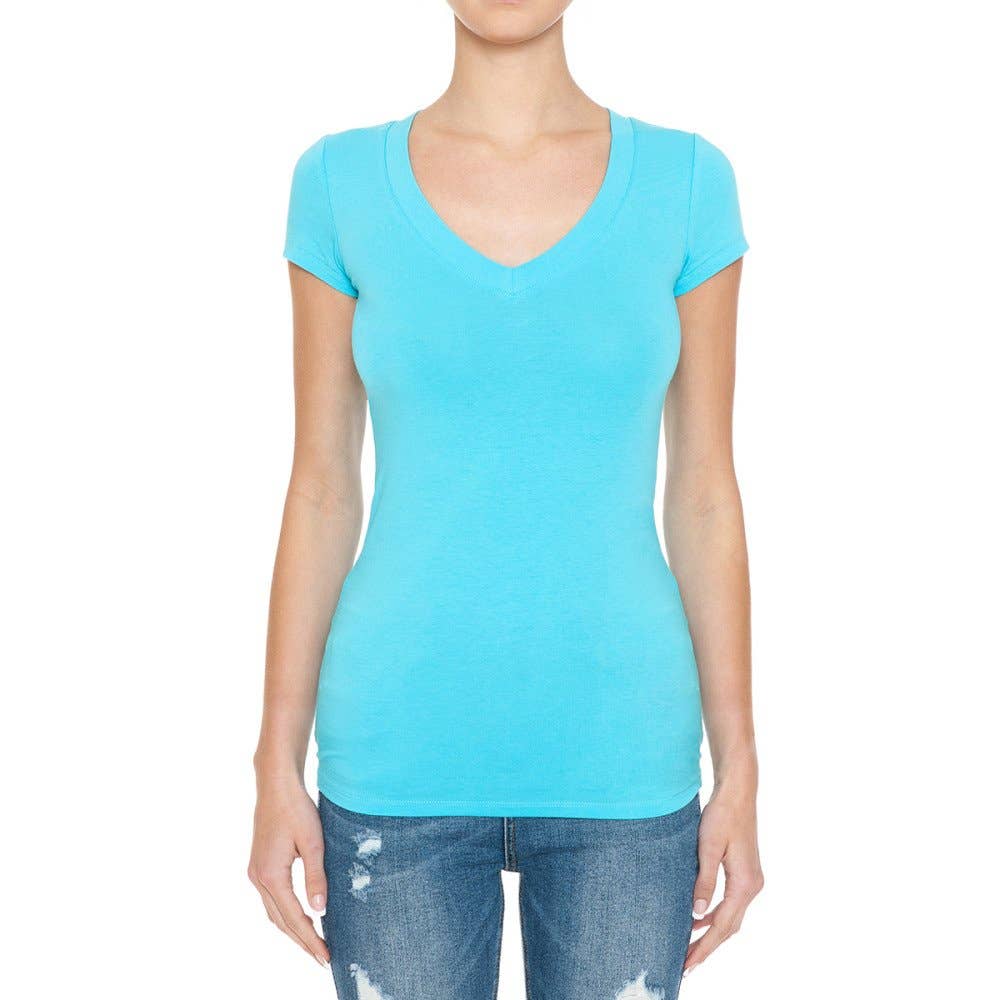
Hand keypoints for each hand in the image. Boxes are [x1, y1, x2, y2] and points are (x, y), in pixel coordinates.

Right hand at [248, 777, 329, 966]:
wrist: (276, 785)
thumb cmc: (296, 809)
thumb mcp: (313, 842)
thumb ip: (316, 876)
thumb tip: (320, 910)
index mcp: (271, 875)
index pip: (293, 918)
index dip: (310, 940)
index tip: (325, 956)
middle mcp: (258, 878)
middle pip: (281, 921)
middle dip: (301, 941)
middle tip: (322, 957)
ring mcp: (256, 872)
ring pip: (274, 913)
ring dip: (292, 929)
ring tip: (313, 943)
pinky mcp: (259, 865)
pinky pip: (272, 900)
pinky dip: (285, 914)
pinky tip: (299, 916)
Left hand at [686, 783, 763, 974]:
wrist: (738, 793)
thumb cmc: (722, 816)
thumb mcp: (707, 847)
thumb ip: (703, 881)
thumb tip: (696, 914)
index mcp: (745, 884)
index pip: (723, 925)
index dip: (704, 947)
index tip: (688, 964)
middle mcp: (752, 886)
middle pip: (729, 927)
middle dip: (707, 946)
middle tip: (685, 964)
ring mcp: (751, 880)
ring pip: (731, 917)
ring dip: (711, 932)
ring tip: (689, 947)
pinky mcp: (746, 873)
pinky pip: (731, 903)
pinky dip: (716, 915)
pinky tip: (699, 918)